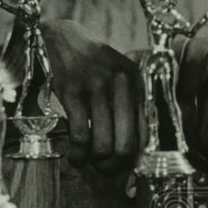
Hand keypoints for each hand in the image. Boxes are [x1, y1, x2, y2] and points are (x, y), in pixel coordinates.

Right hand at [40, 19, 140, 172]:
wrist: (61, 38)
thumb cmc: (92, 65)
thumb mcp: (119, 77)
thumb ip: (130, 107)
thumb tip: (132, 152)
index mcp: (138, 84)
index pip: (146, 134)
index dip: (135, 158)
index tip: (125, 168)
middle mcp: (122, 85)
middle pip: (125, 145)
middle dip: (114, 165)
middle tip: (104, 169)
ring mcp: (97, 88)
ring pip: (102, 144)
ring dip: (94, 162)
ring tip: (87, 162)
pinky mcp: (73, 92)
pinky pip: (80, 136)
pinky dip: (78, 154)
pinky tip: (75, 157)